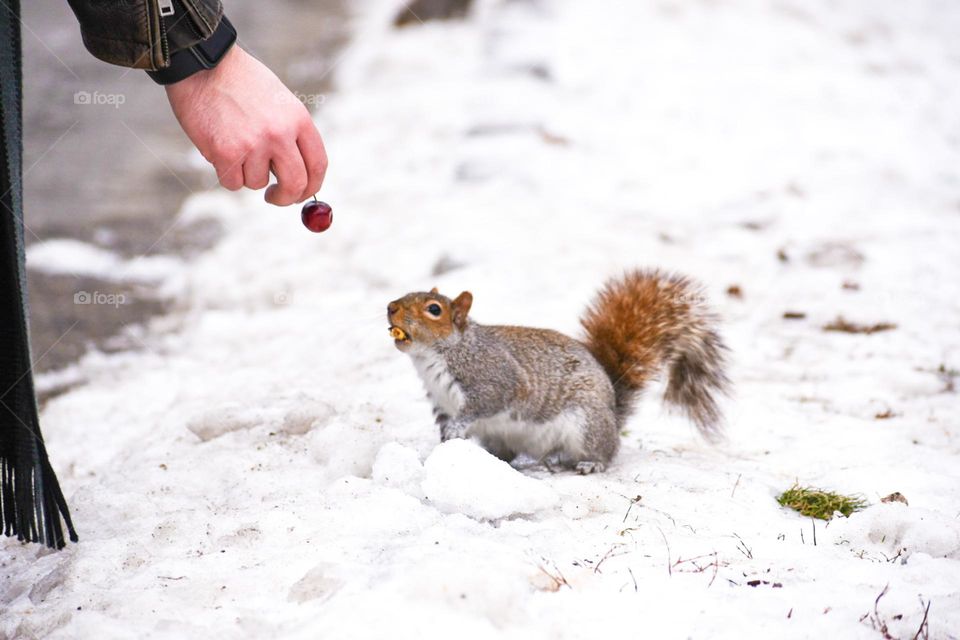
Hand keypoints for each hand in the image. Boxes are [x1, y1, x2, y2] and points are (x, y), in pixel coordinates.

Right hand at [164, 46, 326, 205]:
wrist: (203, 64)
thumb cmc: (242, 83)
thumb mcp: (280, 102)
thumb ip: (292, 136)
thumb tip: (299, 179)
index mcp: (298, 119)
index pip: (318, 165)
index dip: (312, 186)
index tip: (302, 193)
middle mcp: (280, 134)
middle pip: (295, 184)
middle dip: (285, 198)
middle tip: (274, 197)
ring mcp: (253, 144)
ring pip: (257, 183)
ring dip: (247, 173)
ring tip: (235, 144)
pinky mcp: (226, 153)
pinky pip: (233, 183)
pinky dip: (227, 173)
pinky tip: (220, 148)